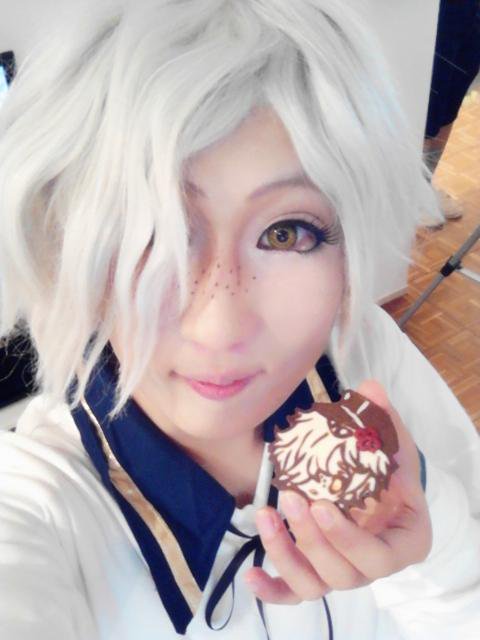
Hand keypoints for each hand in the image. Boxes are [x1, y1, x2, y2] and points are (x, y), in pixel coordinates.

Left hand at [244, 380, 431, 603]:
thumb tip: (369, 387)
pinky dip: (272, 590)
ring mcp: (342, 574)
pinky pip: (294, 593)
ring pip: (315, 585)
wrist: (378, 484)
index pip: (381, 558)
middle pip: (343, 573)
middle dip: (312, 539)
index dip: (349, 539)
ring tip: (265, 517)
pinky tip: (251, 573)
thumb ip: (382, 417)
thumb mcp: (391, 441)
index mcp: (404, 543)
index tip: (322, 505)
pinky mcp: (316, 575)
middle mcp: (372, 567)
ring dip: (286, 554)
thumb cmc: (389, 466)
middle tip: (292, 498)